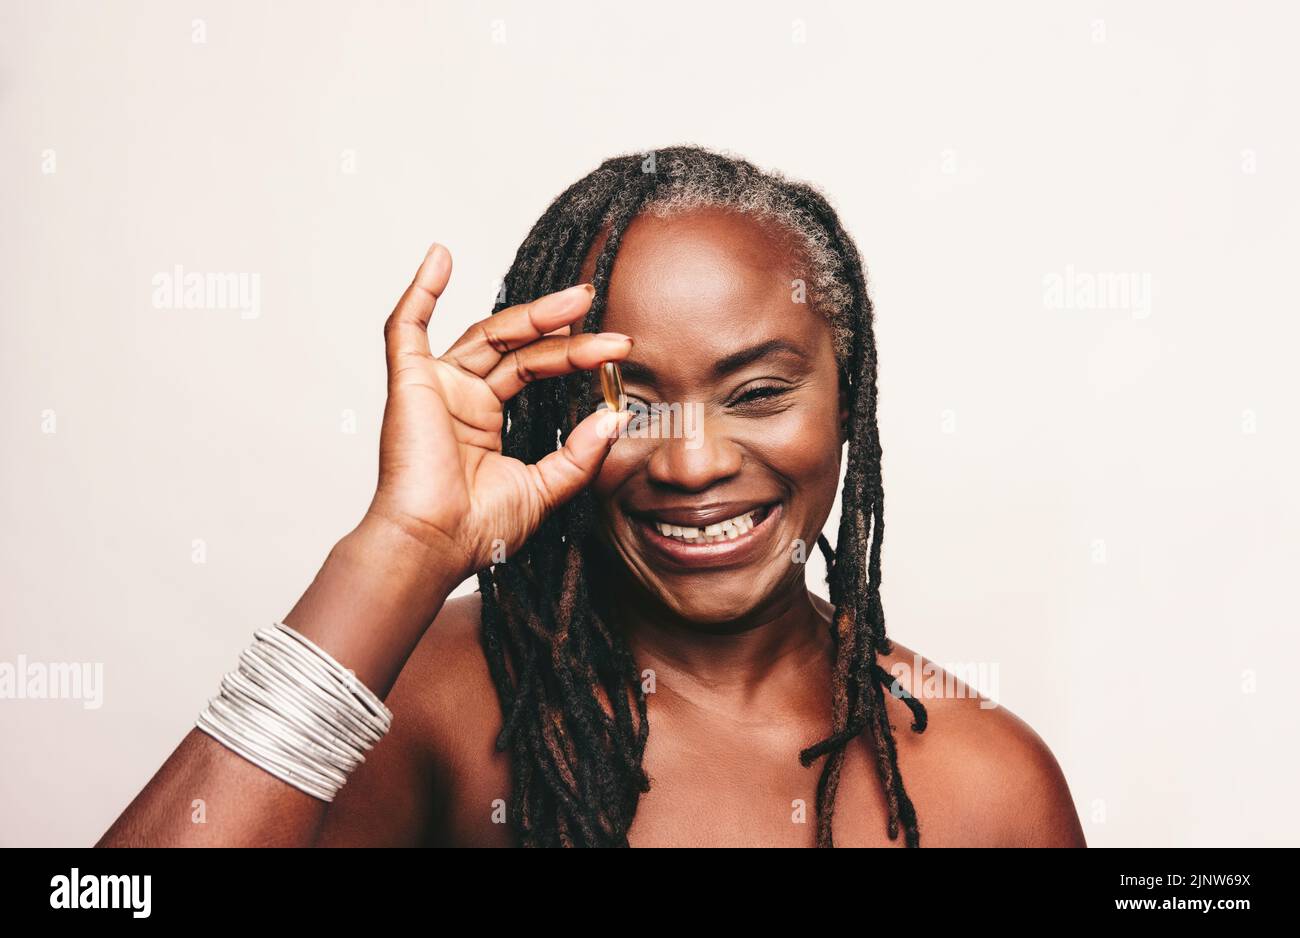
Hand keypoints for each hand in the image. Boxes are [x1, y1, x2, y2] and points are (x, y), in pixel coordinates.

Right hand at [362, 243, 631, 583]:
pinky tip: (441, 256)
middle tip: (599, 307)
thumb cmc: (476, 530)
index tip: (617, 347)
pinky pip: (406, 327)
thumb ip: (579, 454)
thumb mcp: (544, 489)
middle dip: (562, 328)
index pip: (534, 370)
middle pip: (517, 347)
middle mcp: (460, 397)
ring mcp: (435, 387)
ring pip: (486, 334)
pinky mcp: (409, 383)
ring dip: (530, 313)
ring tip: (576, 298)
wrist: (434, 546)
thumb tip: (614, 417)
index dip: (574, 355)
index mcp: (485, 420)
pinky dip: (420, 290)